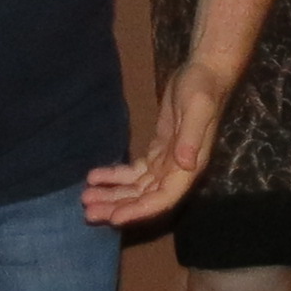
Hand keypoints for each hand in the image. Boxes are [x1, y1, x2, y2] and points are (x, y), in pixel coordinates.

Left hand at [88, 57, 226, 225]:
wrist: (205, 72)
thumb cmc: (203, 89)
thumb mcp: (198, 109)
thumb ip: (191, 137)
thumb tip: (185, 165)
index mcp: (189, 166)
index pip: (163, 198)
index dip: (139, 210)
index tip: (114, 218)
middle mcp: (178, 170)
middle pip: (145, 198)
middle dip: (118, 206)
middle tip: (88, 211)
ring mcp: (167, 162)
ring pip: (137, 187)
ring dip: (112, 195)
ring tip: (85, 197)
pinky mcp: (158, 150)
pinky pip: (134, 171)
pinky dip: (115, 176)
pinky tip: (94, 176)